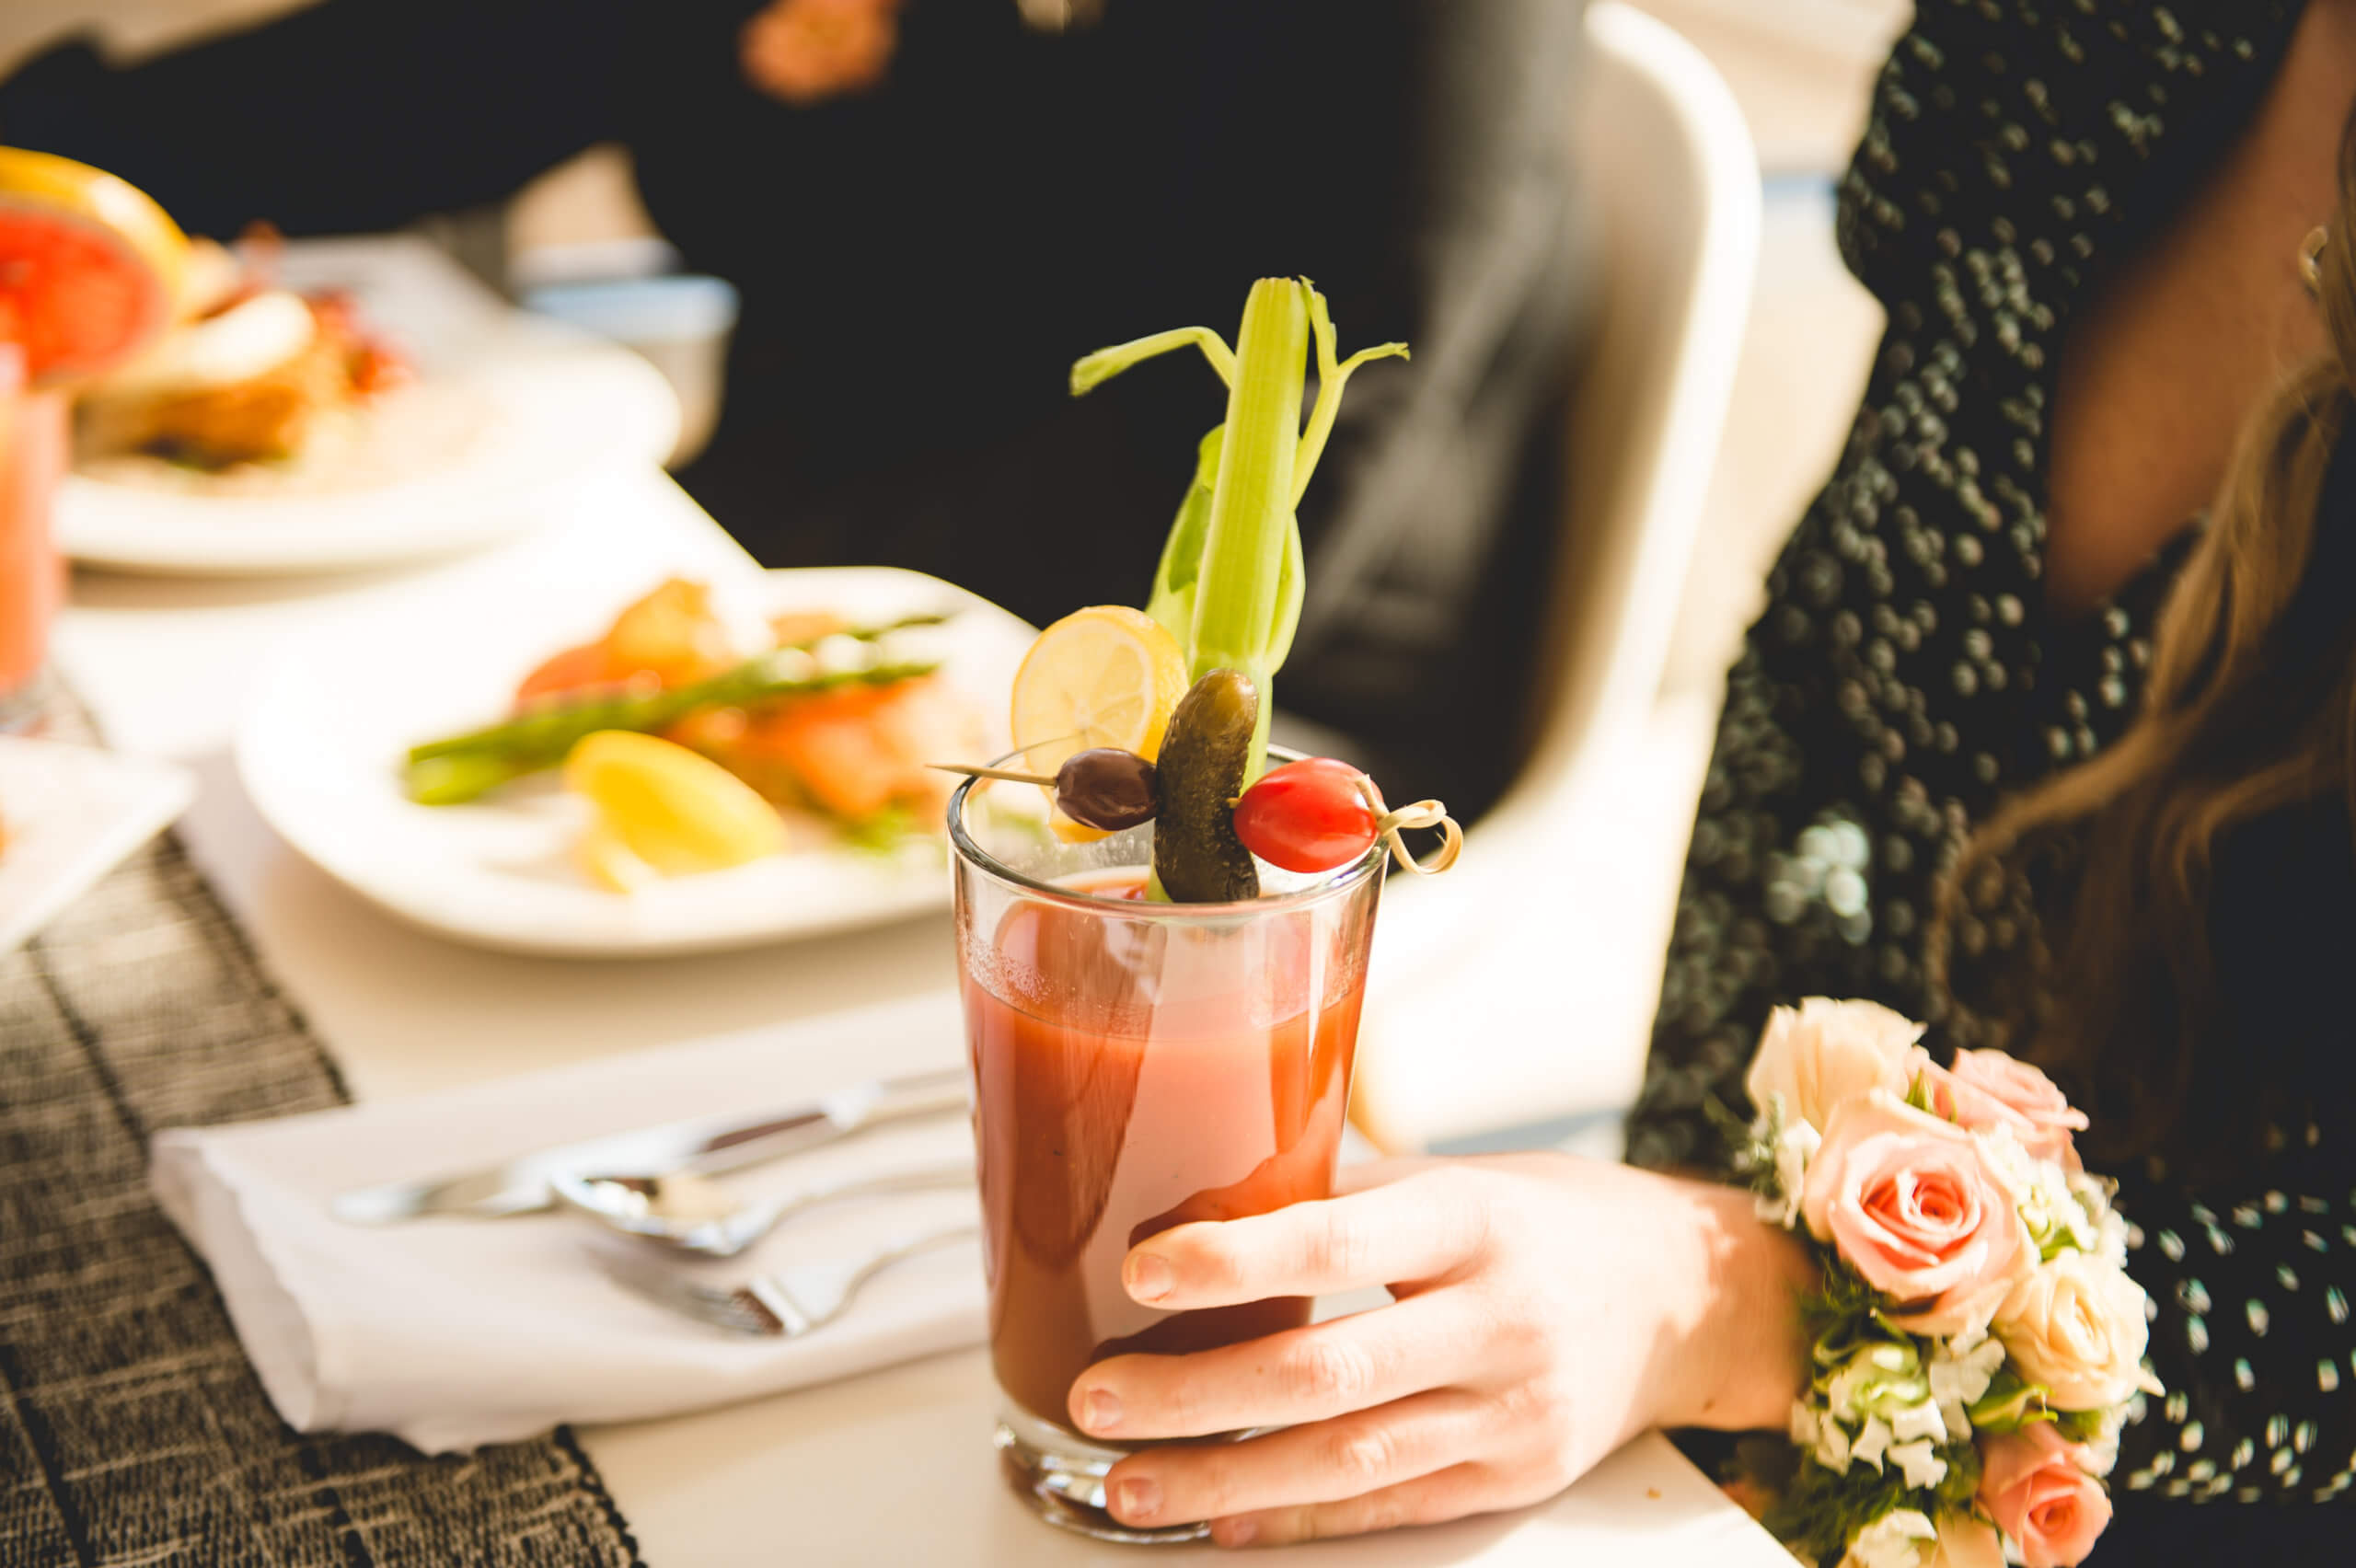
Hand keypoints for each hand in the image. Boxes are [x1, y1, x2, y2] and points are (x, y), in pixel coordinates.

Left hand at [1068, 1152, 1810, 1547]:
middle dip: (1197, 1394)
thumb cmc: (1541, 1219)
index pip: (1340, 1240)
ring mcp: (1511, 1411)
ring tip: (1127, 1482)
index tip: (1143, 1270)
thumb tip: (1188, 1200)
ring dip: (1225, 1479)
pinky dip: (1298, 1520)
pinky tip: (1221, 1521)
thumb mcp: (1454, 1177)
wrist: (1688, 1297)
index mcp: (1473, 1219)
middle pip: (1329, 1373)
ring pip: (1349, 1460)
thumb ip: (1337, 1193)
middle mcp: (1497, 1318)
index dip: (1236, 1260)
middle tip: (1098, 1399)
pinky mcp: (1512, 1479)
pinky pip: (1391, 1508)